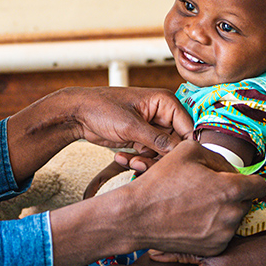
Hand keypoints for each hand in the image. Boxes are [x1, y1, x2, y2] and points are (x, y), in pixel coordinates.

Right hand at [48, 141, 265, 265]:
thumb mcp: (189, 150)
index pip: (260, 186)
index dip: (251, 180)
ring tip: (198, 204)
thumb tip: (230, 169)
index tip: (240, 181)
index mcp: (230, 190)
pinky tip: (194, 220)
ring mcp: (223, 235)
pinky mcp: (213, 249)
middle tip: (210, 190)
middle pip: (246, 202)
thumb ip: (218, 157)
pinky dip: (214, 227)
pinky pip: (223, 234)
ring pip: (235, 219)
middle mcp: (232, 215)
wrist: (136, 216)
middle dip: (234, 195)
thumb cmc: (161, 181)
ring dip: (224, 211)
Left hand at [66, 87, 192, 157]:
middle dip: (160, 157)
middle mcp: (163, 115)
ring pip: (163, 153)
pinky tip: (120, 157)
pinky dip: (137, 160)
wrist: (78, 114)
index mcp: (165, 102)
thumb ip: (157, 139)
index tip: (177, 162)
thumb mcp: (130, 126)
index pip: (188, 127)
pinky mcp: (142, 140)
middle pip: (176, 144)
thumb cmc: (102, 108)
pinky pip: (149, 155)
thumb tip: (180, 150)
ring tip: (129, 161)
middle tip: (141, 163)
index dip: (183, 146)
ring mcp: (152, 128)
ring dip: (147, 161)